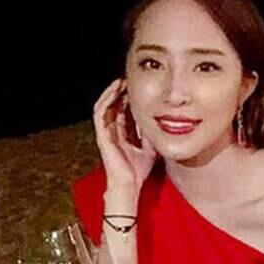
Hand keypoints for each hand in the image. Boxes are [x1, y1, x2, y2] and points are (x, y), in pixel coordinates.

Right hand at [93, 79, 156, 193]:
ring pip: (104, 106)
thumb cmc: (138, 170)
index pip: (123, 110)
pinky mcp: (102, 135)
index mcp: (122, 133)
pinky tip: (115, 91)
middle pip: (113, 105)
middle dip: (120, 91)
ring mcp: (105, 133)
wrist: (129, 184)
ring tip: (120, 81)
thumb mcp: (150, 147)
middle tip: (130, 79)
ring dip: (111, 92)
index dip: (129, 97)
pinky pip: (100, 113)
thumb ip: (151, 134)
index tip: (139, 86)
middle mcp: (112, 131)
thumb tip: (163, 121)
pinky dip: (106, 100)